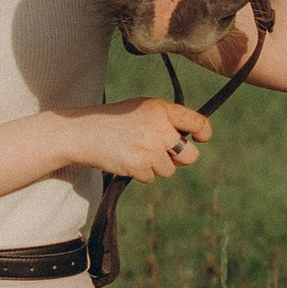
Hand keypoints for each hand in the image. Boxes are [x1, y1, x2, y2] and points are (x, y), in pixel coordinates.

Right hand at [69, 96, 211, 182]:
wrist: (83, 132)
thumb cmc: (114, 120)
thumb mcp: (142, 110)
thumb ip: (166, 121)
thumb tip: (189, 142)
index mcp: (161, 109)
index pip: (198, 122)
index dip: (203, 133)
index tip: (200, 139)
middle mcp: (159, 128)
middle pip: (190, 155)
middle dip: (180, 159)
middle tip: (164, 154)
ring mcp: (149, 148)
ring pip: (168, 170)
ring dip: (154, 166)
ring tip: (134, 152)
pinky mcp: (138, 166)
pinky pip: (150, 178)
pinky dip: (140, 173)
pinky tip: (126, 159)